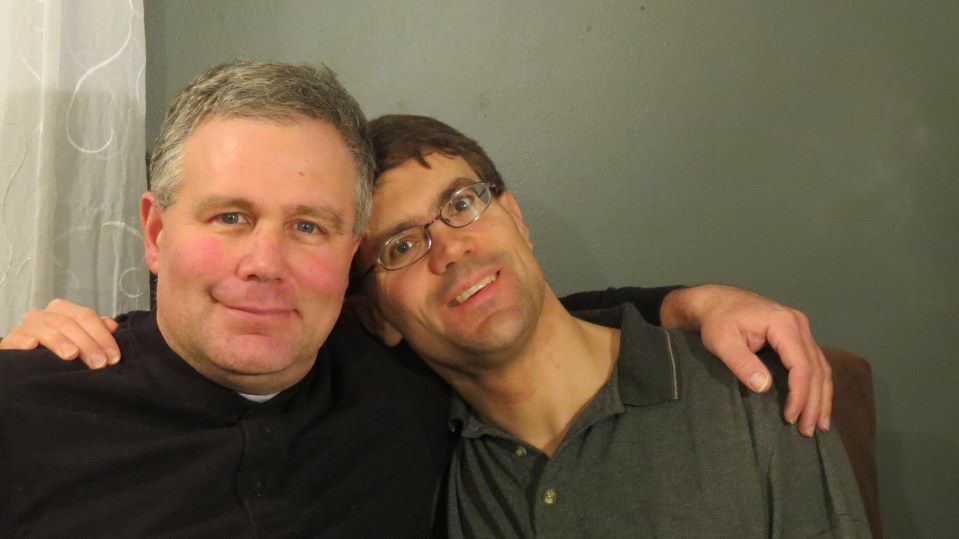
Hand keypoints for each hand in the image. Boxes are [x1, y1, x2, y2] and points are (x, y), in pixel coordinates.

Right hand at [0, 299, 120, 368]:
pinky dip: (24, 341)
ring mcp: (27, 325)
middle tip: (99, 363)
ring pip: (48, 330)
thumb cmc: (55, 346)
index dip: (103, 336)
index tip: (113, 357)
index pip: (86, 316)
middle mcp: (45, 314)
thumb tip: (113, 326)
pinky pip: (17, 337)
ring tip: (72, 355)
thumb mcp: (76, 336)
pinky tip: (32, 347)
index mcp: (63, 309)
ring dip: (61, 342)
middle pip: (70, 324)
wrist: (23, 353)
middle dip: (88, 344)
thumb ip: (95, 329)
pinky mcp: (10, 339)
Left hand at [661, 285, 830, 436]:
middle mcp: (799, 324)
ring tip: (819, 425)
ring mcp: (800, 329)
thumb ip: (742, 363)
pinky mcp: (797, 336)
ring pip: (821, 367)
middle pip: (816, 368)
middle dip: (814, 402)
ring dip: (822, 397)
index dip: (799, 394)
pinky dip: (818, 385)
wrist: (715, 302)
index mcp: (783, 323)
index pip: (801, 365)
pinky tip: (817, 404)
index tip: (790, 417)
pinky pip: (815, 363)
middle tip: (808, 431)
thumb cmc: (717, 321)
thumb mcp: (722, 341)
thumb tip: (764, 387)